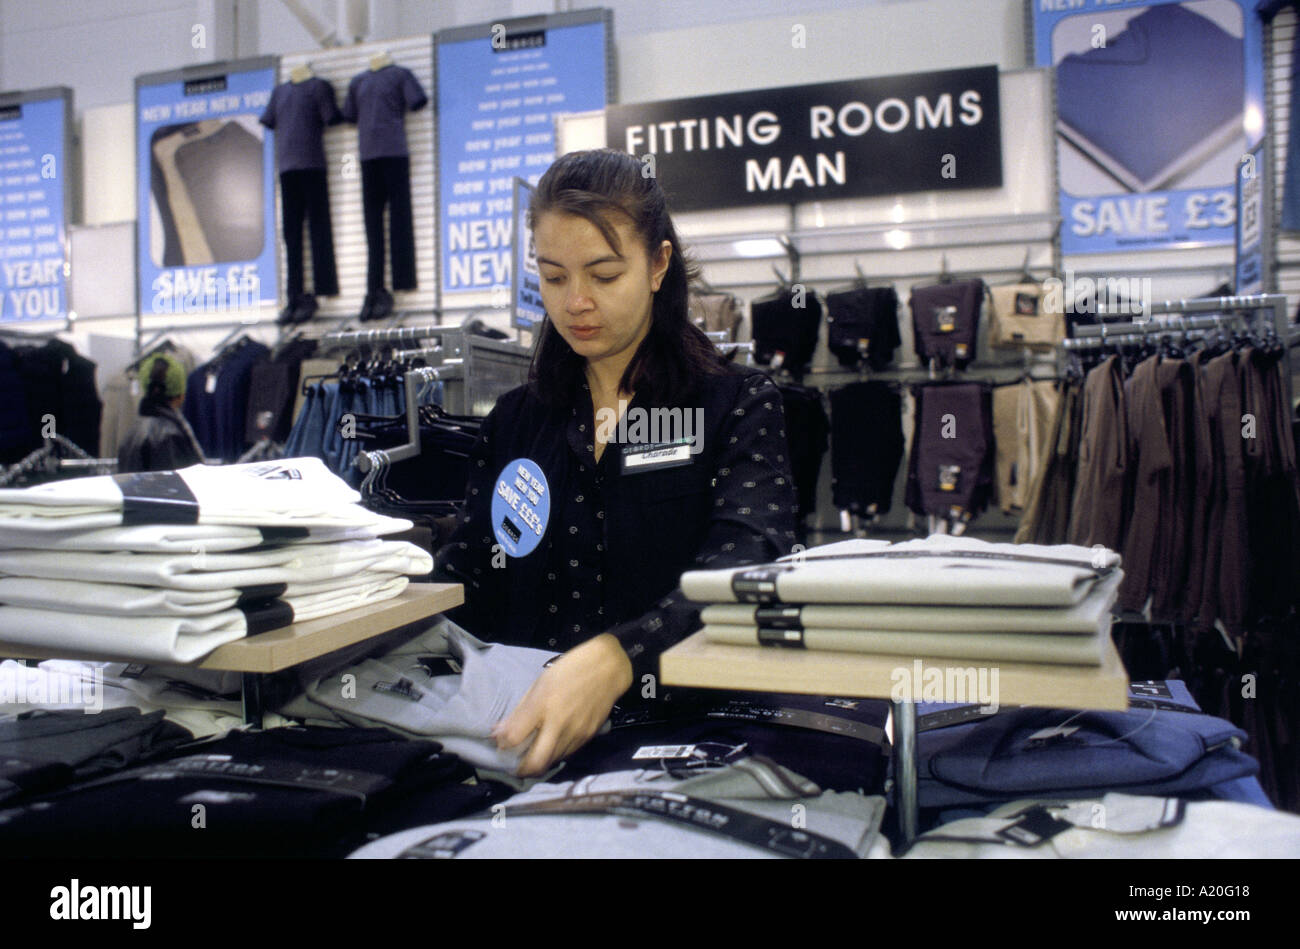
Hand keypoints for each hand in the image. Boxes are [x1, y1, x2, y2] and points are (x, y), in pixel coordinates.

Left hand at [492, 633, 633, 776]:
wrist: (608, 669)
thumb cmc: (569, 671)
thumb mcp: (539, 685)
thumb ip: (519, 712)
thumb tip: (498, 733)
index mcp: (542, 705)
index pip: (514, 738)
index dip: (502, 744)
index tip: (500, 743)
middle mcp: (559, 724)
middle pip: (535, 764)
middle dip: (521, 770)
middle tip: (514, 764)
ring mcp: (575, 734)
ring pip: (551, 763)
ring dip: (538, 764)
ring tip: (532, 753)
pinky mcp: (587, 738)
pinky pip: (565, 755)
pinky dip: (554, 755)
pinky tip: (551, 744)